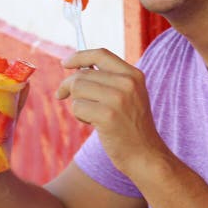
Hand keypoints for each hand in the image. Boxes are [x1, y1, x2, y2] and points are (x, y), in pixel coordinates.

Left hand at [56, 48, 166, 174]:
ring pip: (77, 89)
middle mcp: (127, 83)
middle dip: (68, 85)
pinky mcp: (107, 116)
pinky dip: (79, 116)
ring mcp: (118, 99)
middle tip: (62, 95)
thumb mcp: (130, 95)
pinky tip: (93, 124)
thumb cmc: (131, 125)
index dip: (79, 56)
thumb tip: (77, 68)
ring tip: (90, 115)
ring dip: (76, 103)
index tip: (66, 63)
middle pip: (83, 74)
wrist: (145, 153)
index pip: (101, 54)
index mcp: (134, 74)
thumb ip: (110, 79)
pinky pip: (77, 107)